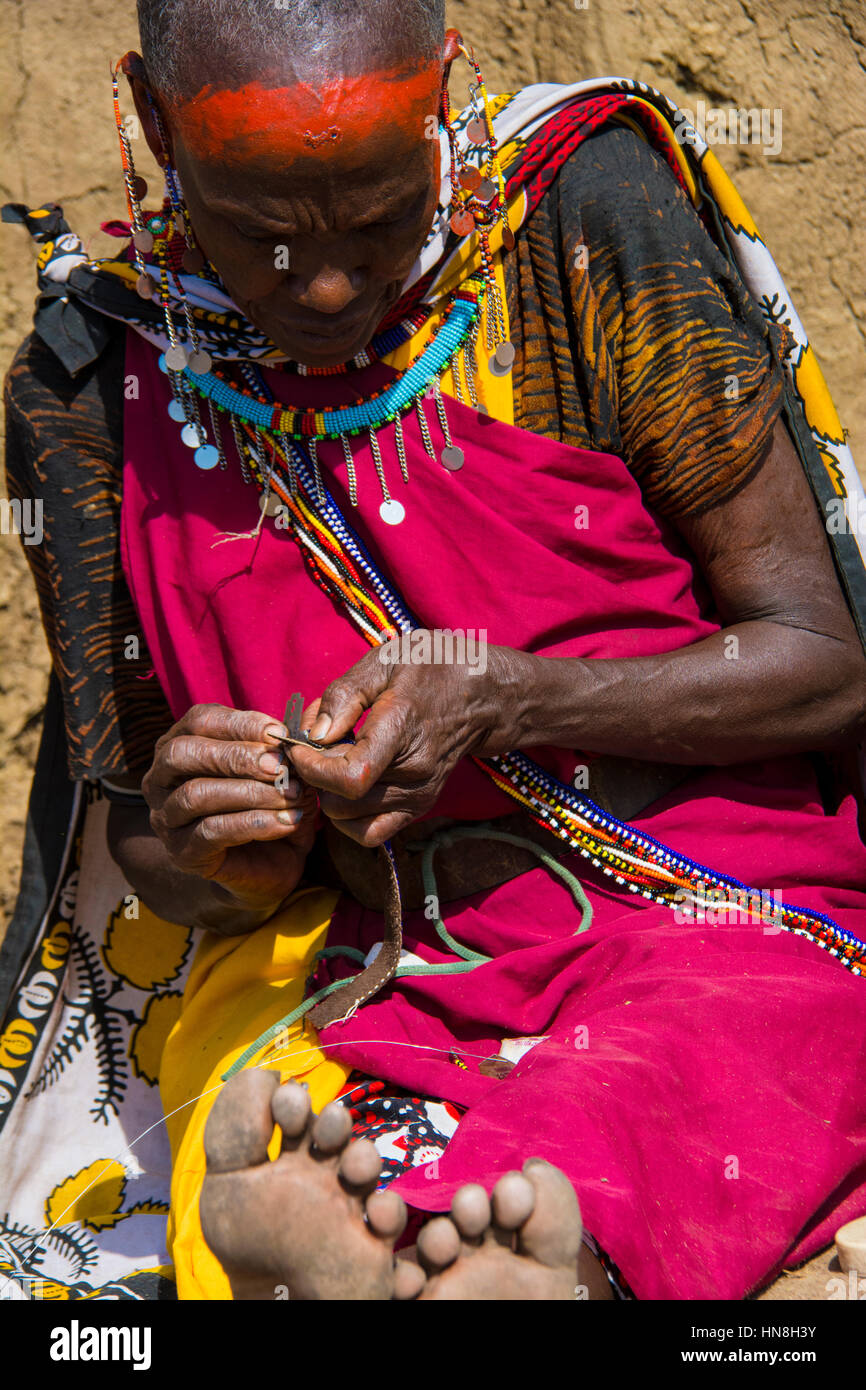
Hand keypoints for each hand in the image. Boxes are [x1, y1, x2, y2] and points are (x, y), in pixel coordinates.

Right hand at [142, 704, 316, 912]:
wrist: (272, 864)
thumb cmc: (272, 805)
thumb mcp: (282, 773)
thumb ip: (280, 752)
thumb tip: (289, 740)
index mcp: (181, 744)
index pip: (199, 720)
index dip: (239, 723)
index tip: (279, 733)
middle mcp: (161, 778)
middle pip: (183, 753)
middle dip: (236, 756)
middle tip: (280, 766)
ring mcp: (165, 817)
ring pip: (196, 794)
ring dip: (250, 792)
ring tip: (292, 796)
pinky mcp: (181, 852)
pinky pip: (211, 832)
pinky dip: (254, 823)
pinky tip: (287, 822)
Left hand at [287, 635, 530, 845]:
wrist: (482, 695)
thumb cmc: (431, 669)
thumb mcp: (386, 660)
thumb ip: (344, 695)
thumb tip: (313, 735)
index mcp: (402, 731)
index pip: (348, 778)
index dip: (310, 767)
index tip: (297, 744)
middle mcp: (414, 774)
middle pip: (340, 802)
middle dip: (313, 774)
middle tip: (315, 743)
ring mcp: (418, 796)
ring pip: (347, 820)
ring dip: (327, 794)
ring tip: (334, 759)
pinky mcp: (418, 808)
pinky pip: (369, 833)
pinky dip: (347, 816)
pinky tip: (347, 784)